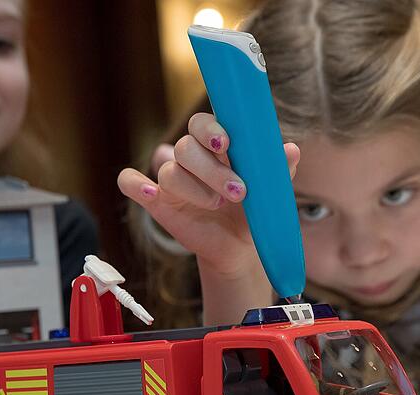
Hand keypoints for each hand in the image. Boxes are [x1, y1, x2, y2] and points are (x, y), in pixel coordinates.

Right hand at [118, 112, 299, 278]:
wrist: (240, 247)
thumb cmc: (254, 211)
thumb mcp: (270, 191)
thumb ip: (279, 169)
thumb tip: (291, 150)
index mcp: (216, 147)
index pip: (202, 123)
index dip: (210, 129)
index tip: (227, 144)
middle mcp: (190, 159)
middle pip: (186, 147)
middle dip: (211, 169)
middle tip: (238, 190)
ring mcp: (171, 180)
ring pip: (169, 170)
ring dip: (194, 188)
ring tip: (218, 204)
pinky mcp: (156, 201)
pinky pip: (129, 183)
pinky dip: (134, 184)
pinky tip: (150, 192)